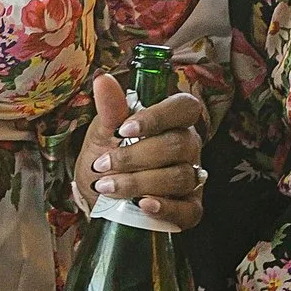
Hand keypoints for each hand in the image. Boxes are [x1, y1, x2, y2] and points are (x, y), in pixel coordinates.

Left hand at [76, 75, 205, 228]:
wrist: (98, 196)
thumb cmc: (106, 157)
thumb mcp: (102, 132)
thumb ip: (109, 108)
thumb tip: (103, 79)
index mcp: (172, 121)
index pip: (184, 107)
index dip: (158, 117)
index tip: (123, 129)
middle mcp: (188, 147)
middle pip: (179, 145)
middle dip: (136, 156)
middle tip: (102, 165)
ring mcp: (192, 178)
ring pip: (180, 177)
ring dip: (140, 183)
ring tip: (107, 187)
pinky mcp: (190, 208)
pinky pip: (188, 211)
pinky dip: (166, 209)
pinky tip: (143, 205)